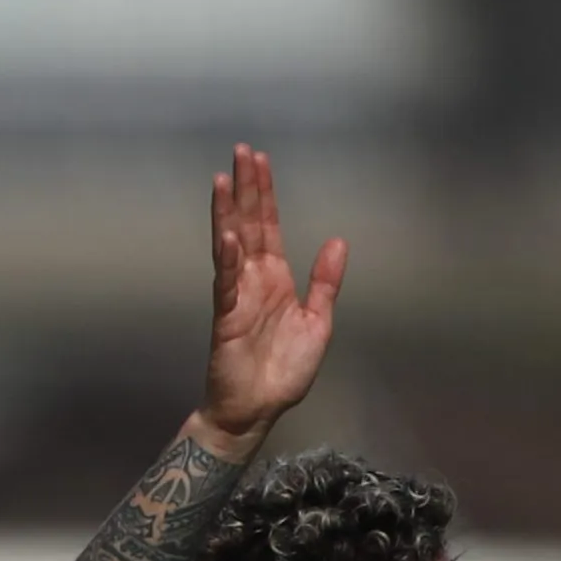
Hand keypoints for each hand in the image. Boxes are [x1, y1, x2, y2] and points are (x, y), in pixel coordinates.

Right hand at [200, 144, 347, 443]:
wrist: (258, 409)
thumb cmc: (283, 371)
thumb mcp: (318, 322)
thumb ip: (325, 282)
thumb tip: (338, 241)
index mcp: (275, 278)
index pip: (267, 226)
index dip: (264, 193)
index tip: (258, 161)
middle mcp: (252, 280)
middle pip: (247, 225)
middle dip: (245, 189)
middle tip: (241, 151)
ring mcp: (237, 296)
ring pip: (231, 246)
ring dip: (227, 214)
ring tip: (223, 181)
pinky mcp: (227, 318)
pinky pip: (227, 284)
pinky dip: (227, 261)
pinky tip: (228, 236)